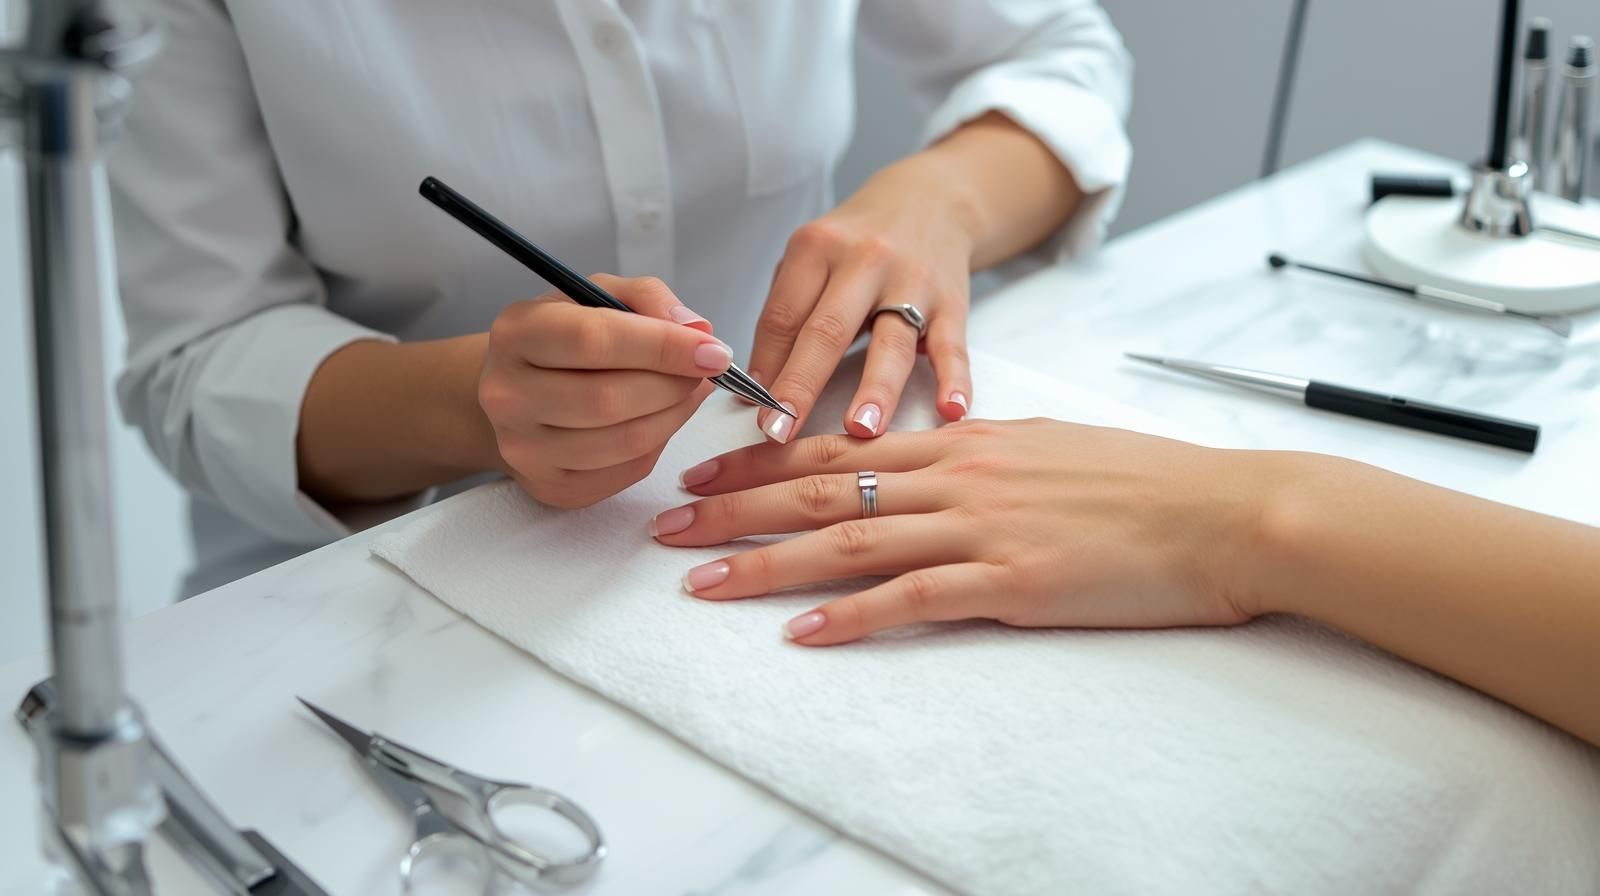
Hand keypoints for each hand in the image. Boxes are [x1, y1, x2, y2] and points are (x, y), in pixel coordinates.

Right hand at [479, 275, 732, 508]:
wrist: (519, 393)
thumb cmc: (566, 339)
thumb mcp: (598, 295)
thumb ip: (647, 299)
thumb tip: (697, 331)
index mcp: (516, 333)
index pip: (594, 340)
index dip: (663, 346)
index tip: (712, 350)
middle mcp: (507, 394)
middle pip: (610, 399)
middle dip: (674, 385)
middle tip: (702, 371)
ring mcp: (523, 448)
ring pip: (625, 442)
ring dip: (674, 415)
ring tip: (686, 392)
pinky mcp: (550, 486)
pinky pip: (627, 471)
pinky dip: (659, 443)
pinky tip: (659, 418)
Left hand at [652, 419, 1293, 644]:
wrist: (1222, 512)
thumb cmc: (1141, 483)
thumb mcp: (1046, 450)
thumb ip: (977, 459)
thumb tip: (928, 468)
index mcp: (964, 442)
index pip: (840, 446)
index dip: (761, 460)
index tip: (704, 469)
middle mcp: (957, 475)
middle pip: (821, 489)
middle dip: (734, 507)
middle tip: (667, 525)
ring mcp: (980, 528)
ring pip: (848, 541)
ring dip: (765, 563)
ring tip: (700, 581)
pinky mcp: (1011, 582)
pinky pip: (912, 600)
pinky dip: (851, 617)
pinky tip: (801, 634)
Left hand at [749, 160, 975, 443]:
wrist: (931, 199)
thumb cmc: (856, 241)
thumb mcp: (811, 257)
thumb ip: (786, 312)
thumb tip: (760, 385)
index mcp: (817, 247)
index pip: (783, 316)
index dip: (765, 367)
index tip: (752, 411)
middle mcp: (864, 260)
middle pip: (827, 331)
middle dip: (802, 386)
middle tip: (781, 433)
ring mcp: (911, 281)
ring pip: (891, 342)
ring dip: (875, 390)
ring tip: (860, 431)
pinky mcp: (952, 301)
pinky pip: (952, 346)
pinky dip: (954, 379)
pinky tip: (951, 410)